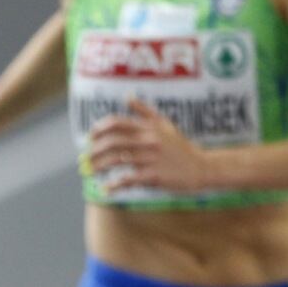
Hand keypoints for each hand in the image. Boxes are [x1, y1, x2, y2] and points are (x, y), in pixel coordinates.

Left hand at [85, 98, 215, 193]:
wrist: (202, 167)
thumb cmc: (180, 147)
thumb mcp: (165, 125)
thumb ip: (144, 111)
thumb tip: (127, 96)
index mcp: (149, 127)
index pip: (117, 123)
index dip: (99, 129)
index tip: (89, 138)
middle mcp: (149, 140)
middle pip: (113, 142)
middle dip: (94, 151)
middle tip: (85, 159)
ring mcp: (152, 158)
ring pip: (117, 159)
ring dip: (99, 166)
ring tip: (90, 173)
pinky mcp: (155, 175)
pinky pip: (129, 179)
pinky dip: (114, 185)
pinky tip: (105, 190)